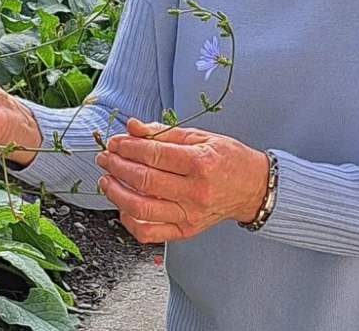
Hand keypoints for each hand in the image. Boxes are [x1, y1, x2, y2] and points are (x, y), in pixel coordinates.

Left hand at [95, 118, 269, 242]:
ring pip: (141, 209)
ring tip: (107, 180)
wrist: (252, 188)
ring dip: (117, 193)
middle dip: (118, 167)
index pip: (154, 155)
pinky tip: (122, 206)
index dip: (129, 147)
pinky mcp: (186, 230)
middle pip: (144, 181)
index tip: (115, 142)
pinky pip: (149, 233)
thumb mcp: (201, 136)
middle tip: (105, 157)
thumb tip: (132, 127)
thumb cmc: (228, 159)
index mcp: (200, 163)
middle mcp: (195, 192)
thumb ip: (164, 133)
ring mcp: (190, 215)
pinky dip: (130, 221)